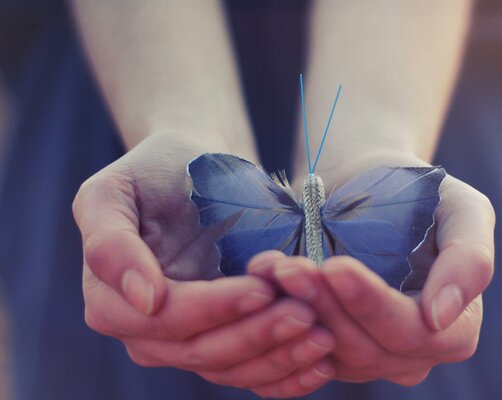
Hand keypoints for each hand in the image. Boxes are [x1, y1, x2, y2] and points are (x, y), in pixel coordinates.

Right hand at [72, 134, 334, 396]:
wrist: (192, 169)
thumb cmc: (154, 171)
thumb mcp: (114, 192)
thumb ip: (111, 243)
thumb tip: (143, 300)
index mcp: (113, 302)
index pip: (167, 318)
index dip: (215, 308)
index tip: (262, 289)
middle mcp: (146, 332)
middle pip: (203, 350)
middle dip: (257, 334)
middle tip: (306, 314)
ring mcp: (185, 341)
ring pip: (232, 367)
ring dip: (279, 357)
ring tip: (323, 336)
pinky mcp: (222, 339)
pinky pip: (250, 370)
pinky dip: (285, 373)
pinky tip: (320, 364)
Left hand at [250, 155, 494, 384]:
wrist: (367, 186)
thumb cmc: (418, 193)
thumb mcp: (462, 209)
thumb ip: (471, 259)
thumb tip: (441, 316)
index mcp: (454, 329)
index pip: (414, 334)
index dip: (373, 305)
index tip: (336, 267)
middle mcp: (412, 353)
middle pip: (368, 351)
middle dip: (327, 307)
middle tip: (291, 267)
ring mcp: (368, 355)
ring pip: (330, 354)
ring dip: (298, 313)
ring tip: (276, 269)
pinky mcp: (329, 347)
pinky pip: (303, 349)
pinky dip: (282, 320)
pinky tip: (265, 282)